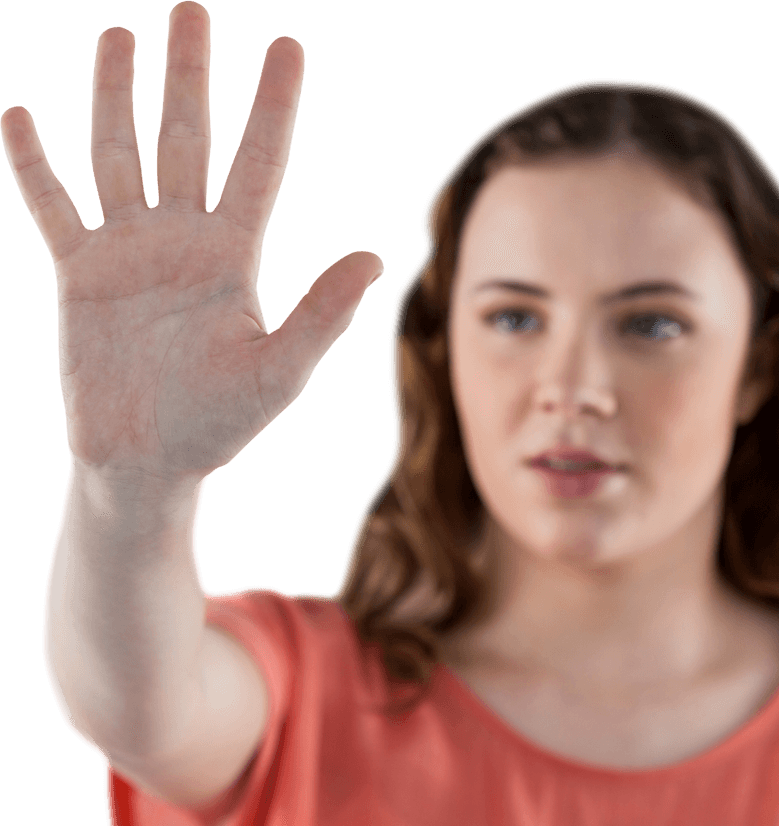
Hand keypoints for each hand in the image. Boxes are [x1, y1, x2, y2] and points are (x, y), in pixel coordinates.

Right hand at [1, 1, 382, 487]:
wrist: (147, 460)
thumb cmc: (221, 423)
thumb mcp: (280, 370)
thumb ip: (322, 313)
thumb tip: (375, 256)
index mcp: (235, 254)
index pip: (258, 162)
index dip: (272, 106)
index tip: (288, 49)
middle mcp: (183, 239)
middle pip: (188, 138)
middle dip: (191, 76)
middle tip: (192, 10)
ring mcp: (128, 250)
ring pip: (120, 153)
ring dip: (116, 96)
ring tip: (119, 37)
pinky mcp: (79, 272)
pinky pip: (53, 206)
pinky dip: (34, 165)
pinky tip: (20, 115)